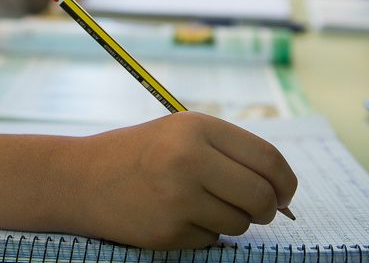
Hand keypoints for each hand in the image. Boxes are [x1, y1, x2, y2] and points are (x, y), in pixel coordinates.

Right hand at [61, 111, 297, 249]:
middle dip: (268, 208)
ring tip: (200, 204)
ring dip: (232, 220)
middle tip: (259, 209)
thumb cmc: (140, 153)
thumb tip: (282, 189)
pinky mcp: (169, 231)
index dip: (286, 182)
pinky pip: (212, 239)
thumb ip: (230, 153)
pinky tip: (176, 216)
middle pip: (261, 196)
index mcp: (196, 128)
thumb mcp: (181, 133)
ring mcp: (179, 198)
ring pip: (240, 223)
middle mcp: (189, 160)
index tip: (286, 194)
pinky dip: (203, 232)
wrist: (82, 179)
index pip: (267, 159)